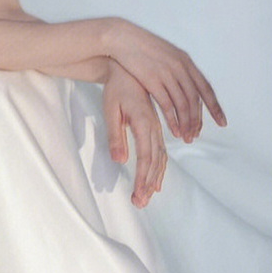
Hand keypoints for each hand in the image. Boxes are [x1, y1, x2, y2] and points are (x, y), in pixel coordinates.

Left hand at [102, 63, 167, 207]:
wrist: (129, 69)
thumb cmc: (117, 88)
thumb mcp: (111, 109)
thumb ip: (115, 135)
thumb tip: (120, 160)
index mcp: (144, 122)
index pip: (146, 157)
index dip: (143, 178)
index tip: (137, 196)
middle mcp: (154, 127)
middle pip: (155, 162)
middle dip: (147, 184)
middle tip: (139, 202)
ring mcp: (157, 128)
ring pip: (160, 158)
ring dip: (154, 178)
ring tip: (146, 197)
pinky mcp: (155, 127)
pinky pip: (161, 151)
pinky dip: (159, 168)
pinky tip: (155, 180)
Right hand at [105, 18, 225, 142]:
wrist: (123, 38)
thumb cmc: (142, 46)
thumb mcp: (167, 53)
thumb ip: (179, 67)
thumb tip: (187, 83)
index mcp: (185, 61)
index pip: (206, 88)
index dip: (215, 107)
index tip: (222, 122)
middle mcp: (180, 68)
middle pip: (195, 100)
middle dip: (198, 120)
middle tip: (197, 135)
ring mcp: (167, 74)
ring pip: (183, 105)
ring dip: (187, 124)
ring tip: (186, 136)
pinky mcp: (152, 80)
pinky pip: (167, 105)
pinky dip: (173, 120)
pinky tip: (174, 130)